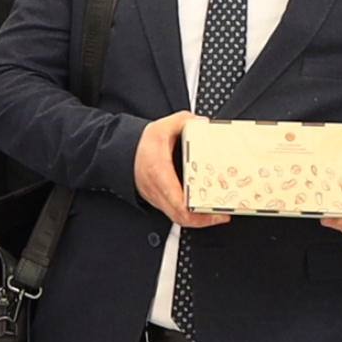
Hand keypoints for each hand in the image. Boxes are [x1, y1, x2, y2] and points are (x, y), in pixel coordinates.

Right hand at [134, 111, 229, 229]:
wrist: (120, 152)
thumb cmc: (138, 144)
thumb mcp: (160, 127)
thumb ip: (182, 121)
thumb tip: (202, 123)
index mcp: (159, 172)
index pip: (177, 199)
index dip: (196, 210)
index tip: (215, 209)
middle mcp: (157, 189)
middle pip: (180, 216)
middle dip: (203, 220)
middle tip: (222, 215)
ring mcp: (156, 197)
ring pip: (177, 218)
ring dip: (198, 220)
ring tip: (216, 215)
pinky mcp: (157, 200)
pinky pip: (174, 214)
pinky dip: (189, 216)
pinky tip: (202, 210)